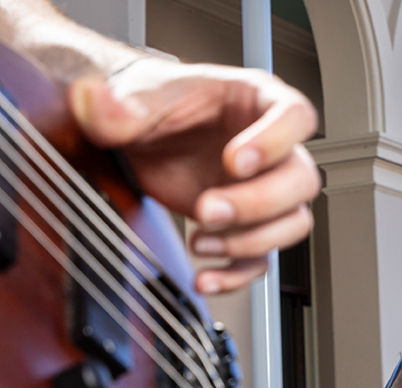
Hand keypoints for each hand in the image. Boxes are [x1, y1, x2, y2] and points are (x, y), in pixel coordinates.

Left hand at [67, 57, 319, 293]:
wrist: (138, 135)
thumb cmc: (154, 105)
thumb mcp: (137, 96)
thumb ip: (121, 106)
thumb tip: (100, 108)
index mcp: (258, 101)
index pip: (296, 117)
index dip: (275, 141)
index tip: (236, 162)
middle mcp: (273, 147)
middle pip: (300, 180)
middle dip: (257, 203)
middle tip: (206, 209)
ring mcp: (264, 188)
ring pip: (292, 222)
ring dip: (250, 240)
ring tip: (200, 241)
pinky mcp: (246, 224)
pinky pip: (261, 259)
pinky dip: (235, 275)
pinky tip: (204, 276)